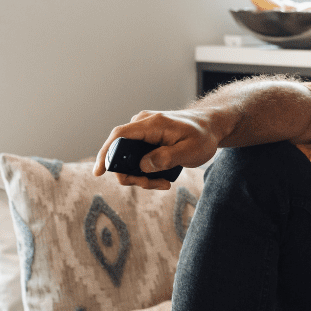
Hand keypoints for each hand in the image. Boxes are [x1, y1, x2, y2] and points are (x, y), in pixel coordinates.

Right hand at [94, 108, 223, 189]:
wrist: (211, 126)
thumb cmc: (203, 137)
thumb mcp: (190, 151)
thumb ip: (166, 158)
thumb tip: (142, 166)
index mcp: (152, 124)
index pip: (119, 136)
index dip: (105, 154)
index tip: (99, 172)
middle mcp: (142, 124)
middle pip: (121, 153)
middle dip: (133, 175)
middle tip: (157, 185)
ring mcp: (142, 130)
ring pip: (128, 158)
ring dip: (141, 175)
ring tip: (164, 183)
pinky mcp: (145, 138)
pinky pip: (136, 157)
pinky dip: (145, 171)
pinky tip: (162, 178)